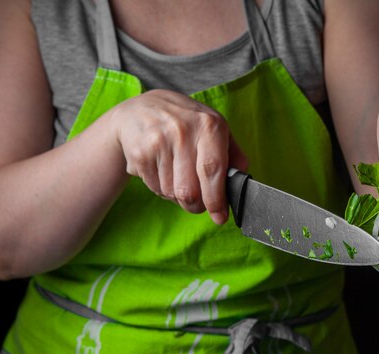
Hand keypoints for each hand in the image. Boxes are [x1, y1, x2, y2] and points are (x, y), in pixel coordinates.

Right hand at [111, 90, 247, 224]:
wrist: (138, 111)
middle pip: (190, 191)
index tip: (219, 217)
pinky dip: (161, 188)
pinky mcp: (140, 154)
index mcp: (208, 125)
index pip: (213, 170)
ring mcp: (159, 142)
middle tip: (198, 202)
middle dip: (196, 205)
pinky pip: (156, 189)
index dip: (216, 200)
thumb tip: (240, 182)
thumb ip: (232, 155)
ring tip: (176, 176)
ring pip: (172, 194)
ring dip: (177, 195)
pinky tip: (162, 170)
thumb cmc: (184, 123)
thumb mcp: (213, 128)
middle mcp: (183, 132)